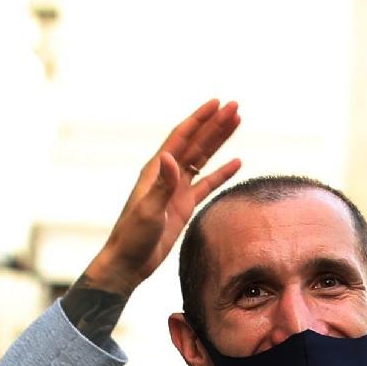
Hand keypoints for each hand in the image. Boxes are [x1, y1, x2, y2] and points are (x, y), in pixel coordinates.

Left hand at [82, 99, 241, 296]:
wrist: (130, 261)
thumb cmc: (133, 236)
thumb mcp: (148, 210)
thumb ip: (161, 184)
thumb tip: (170, 157)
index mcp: (157, 170)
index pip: (182, 138)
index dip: (200, 120)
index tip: (217, 104)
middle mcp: (167, 174)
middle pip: (196, 143)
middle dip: (215, 124)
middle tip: (236, 107)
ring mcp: (177, 189)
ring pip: (203, 158)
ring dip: (220, 141)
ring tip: (237, 124)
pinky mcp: (184, 204)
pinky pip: (207, 183)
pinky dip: (222, 172)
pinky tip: (236, 162)